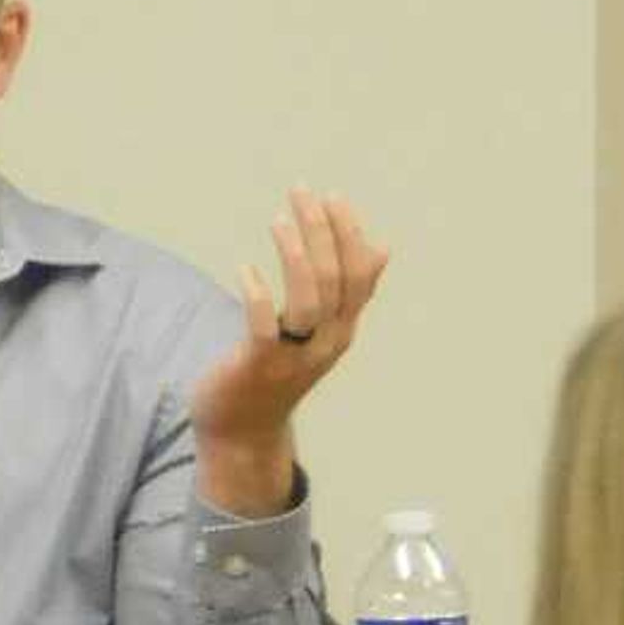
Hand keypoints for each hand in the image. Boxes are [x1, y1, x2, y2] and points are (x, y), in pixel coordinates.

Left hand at [188, 191, 389, 515]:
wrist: (241, 431)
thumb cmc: (275, 371)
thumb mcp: (316, 331)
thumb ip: (346, 293)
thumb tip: (382, 247)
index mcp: (342, 328)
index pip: (359, 273)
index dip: (349, 233)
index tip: (332, 197)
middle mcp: (326, 342)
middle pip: (335, 278)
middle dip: (321, 230)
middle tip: (300, 193)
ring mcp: (294, 356)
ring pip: (309, 298)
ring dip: (296, 254)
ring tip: (278, 221)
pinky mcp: (259, 365)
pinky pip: (264, 326)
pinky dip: (258, 294)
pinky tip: (246, 269)